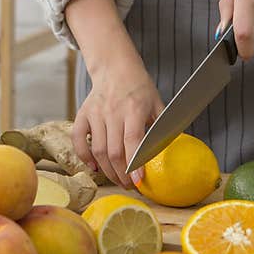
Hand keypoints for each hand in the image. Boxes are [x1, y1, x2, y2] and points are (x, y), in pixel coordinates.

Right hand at [72, 60, 164, 188]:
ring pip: (98, 150)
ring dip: (107, 171)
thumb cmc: (139, 87)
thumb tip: (175, 150)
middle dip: (122, 175)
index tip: (139, 182)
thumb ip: (163, 127)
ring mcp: (95, 113)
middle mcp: (112, 112)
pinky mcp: (83, 114)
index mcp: (133, 109)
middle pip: (113, 151)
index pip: (132, 141)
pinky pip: (78, 140)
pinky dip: (84, 156)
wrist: (115, 68)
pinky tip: (94, 166)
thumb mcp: (157, 103)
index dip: (135, 164)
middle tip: (130, 186)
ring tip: (118, 180)